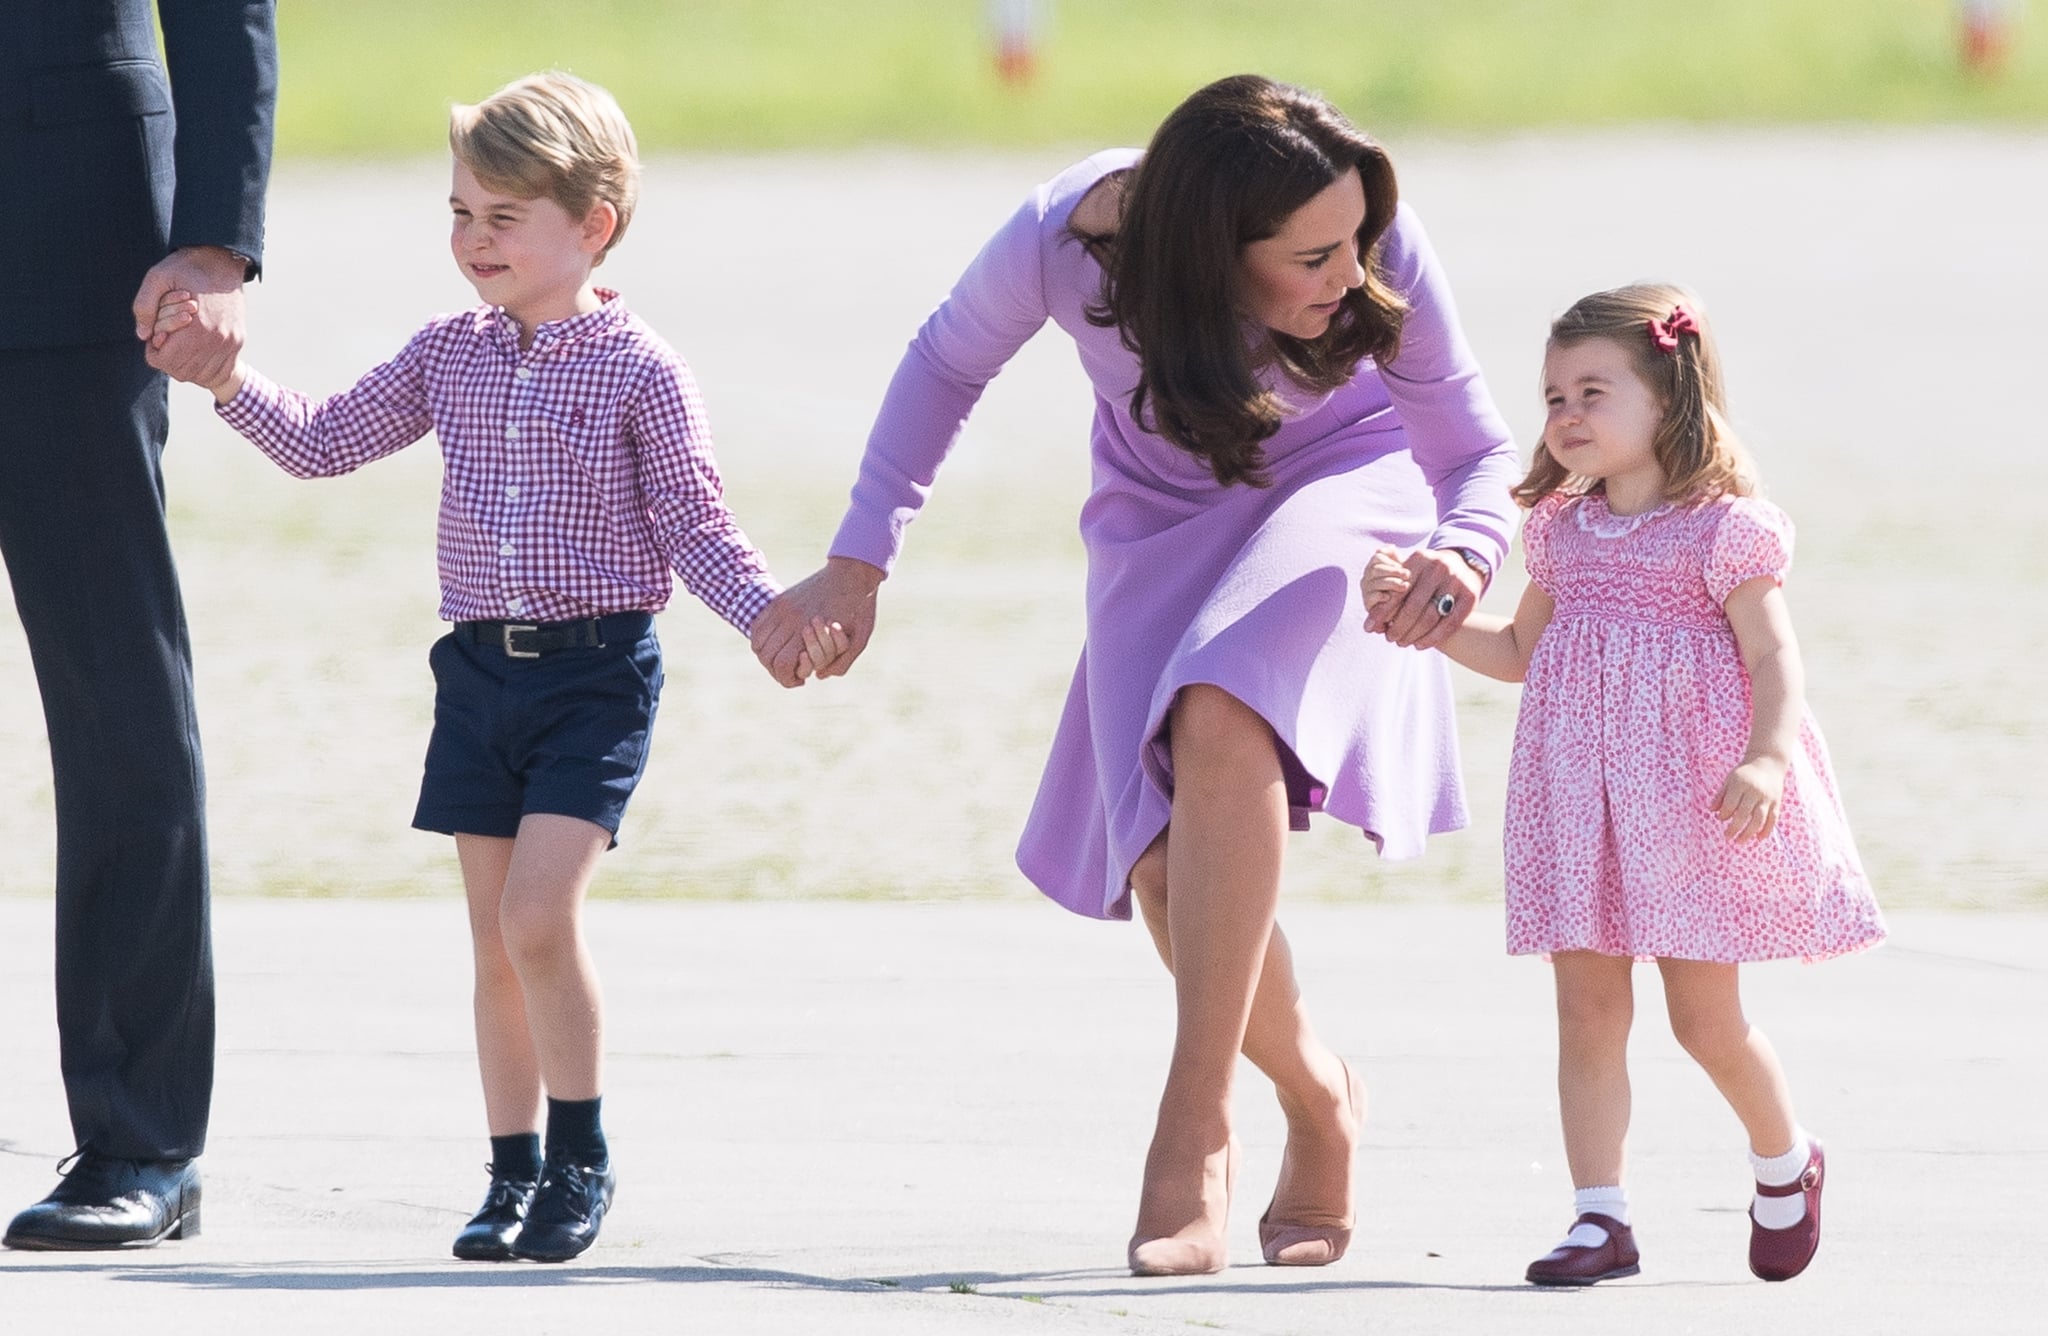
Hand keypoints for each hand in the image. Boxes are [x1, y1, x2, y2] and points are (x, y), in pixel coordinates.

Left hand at [133, 246, 247, 389]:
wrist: (222, 261)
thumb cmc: (187, 268)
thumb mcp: (156, 278)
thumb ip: (144, 307)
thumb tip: (143, 335)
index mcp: (195, 328)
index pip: (166, 361)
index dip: (154, 354)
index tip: (155, 339)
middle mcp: (216, 340)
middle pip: (183, 371)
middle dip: (169, 361)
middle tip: (165, 344)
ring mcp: (230, 343)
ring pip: (203, 376)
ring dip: (187, 368)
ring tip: (180, 350)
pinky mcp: (238, 341)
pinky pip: (222, 371)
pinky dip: (207, 371)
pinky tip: (197, 357)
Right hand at [751, 557, 883, 686]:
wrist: (852, 572)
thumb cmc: (860, 607)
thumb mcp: (860, 639)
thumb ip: (842, 663)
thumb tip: (819, 675)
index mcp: (810, 630)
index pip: (782, 664)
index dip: (787, 679)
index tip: (800, 680)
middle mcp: (790, 619)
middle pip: (766, 656)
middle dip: (776, 671)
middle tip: (791, 672)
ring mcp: (782, 608)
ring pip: (757, 642)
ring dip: (766, 656)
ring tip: (783, 659)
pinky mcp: (780, 599)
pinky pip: (758, 625)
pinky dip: (761, 639)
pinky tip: (776, 643)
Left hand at [1368, 546, 1481, 649]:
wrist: (1463, 566)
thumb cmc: (1426, 576)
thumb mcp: (1411, 574)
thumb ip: (1391, 594)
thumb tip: (1370, 624)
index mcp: (1420, 559)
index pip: (1397, 591)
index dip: (1382, 611)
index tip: (1369, 627)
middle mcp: (1439, 567)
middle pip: (1413, 606)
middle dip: (1398, 626)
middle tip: (1388, 638)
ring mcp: (1456, 582)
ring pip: (1430, 616)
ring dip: (1413, 635)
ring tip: (1402, 642)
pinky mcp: (1470, 597)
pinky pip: (1449, 624)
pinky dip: (1432, 638)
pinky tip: (1420, 645)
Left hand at [1715, 755, 1786, 842]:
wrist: (1769, 762)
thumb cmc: (1745, 773)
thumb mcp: (1730, 780)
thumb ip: (1721, 795)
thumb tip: (1711, 811)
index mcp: (1741, 784)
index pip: (1730, 804)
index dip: (1724, 814)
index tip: (1720, 819)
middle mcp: (1755, 792)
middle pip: (1744, 814)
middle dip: (1734, 828)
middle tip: (1727, 837)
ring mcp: (1767, 798)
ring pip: (1759, 819)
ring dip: (1749, 833)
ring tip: (1740, 842)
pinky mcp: (1777, 802)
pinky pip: (1773, 819)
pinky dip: (1767, 830)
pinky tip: (1759, 838)